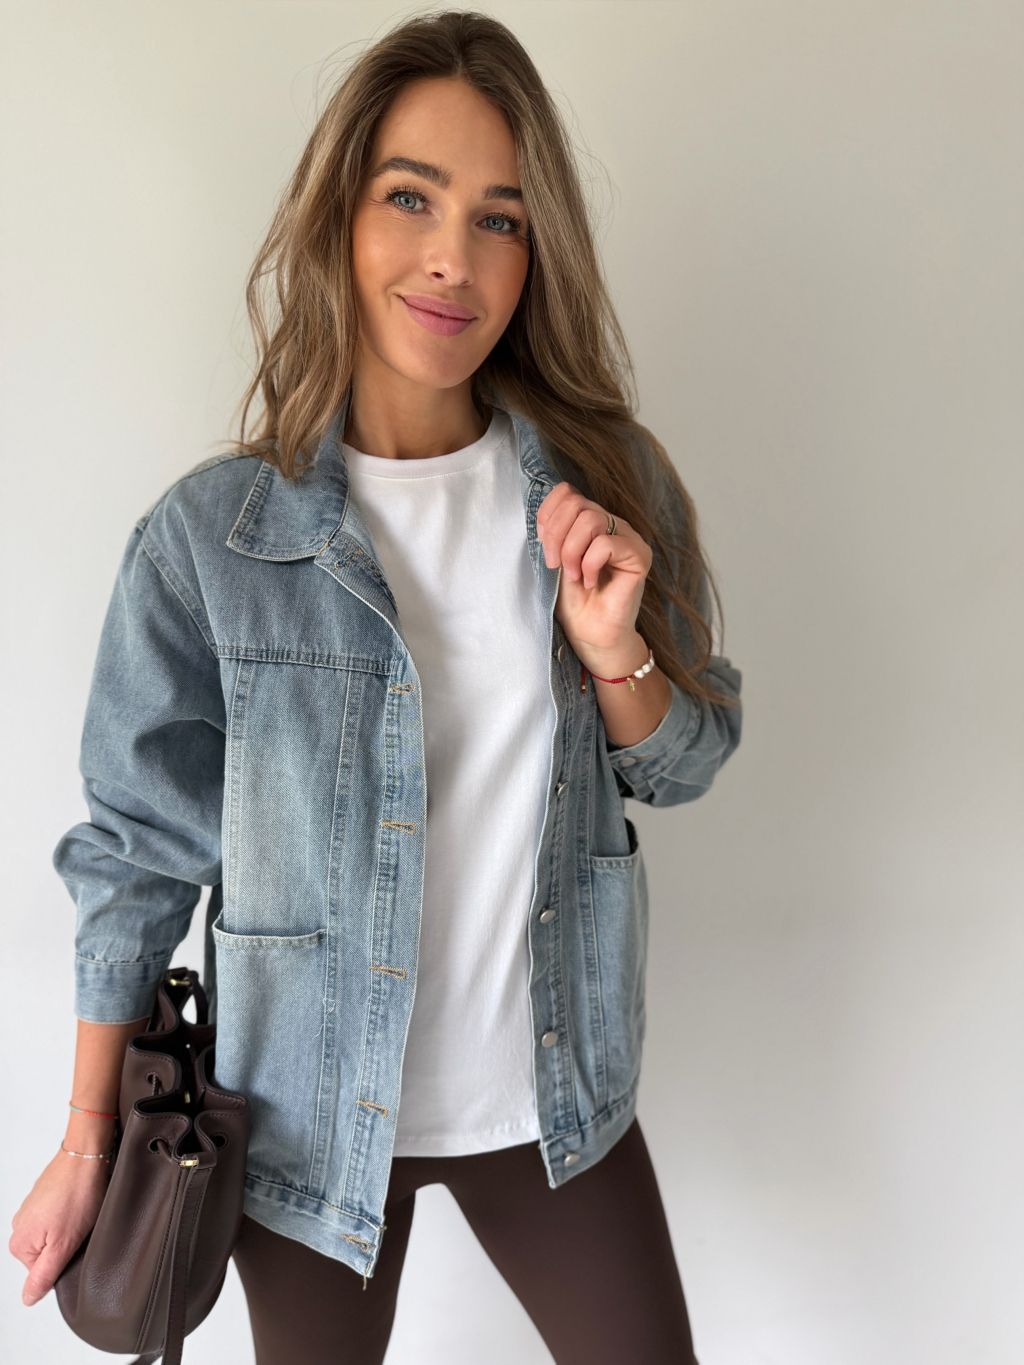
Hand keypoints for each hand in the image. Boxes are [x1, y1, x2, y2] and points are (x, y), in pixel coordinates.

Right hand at [10, 1140, 112, 1306]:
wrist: (87, 1154)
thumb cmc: (77, 1195)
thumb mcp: (63, 1245)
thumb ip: (43, 1276)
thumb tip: (27, 1299)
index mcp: (19, 1244)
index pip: (43, 1273)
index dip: (64, 1262)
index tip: (74, 1245)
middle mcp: (20, 1226)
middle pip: (48, 1254)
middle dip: (67, 1245)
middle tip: (80, 1228)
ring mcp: (32, 1209)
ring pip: (55, 1234)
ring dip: (71, 1228)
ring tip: (81, 1213)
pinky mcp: (45, 1196)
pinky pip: (59, 1216)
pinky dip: (72, 1213)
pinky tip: (82, 1203)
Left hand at [536, 482, 652, 666]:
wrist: (589, 633)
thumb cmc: (573, 600)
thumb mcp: (554, 558)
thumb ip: (553, 532)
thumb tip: (545, 514)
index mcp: (591, 519)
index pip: (567, 492)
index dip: (547, 515)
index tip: (543, 546)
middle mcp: (611, 523)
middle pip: (576, 503)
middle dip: (556, 535)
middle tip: (555, 565)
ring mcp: (628, 537)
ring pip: (591, 518)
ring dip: (572, 551)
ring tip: (573, 575)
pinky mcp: (639, 556)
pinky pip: (607, 544)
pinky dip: (590, 564)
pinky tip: (590, 582)